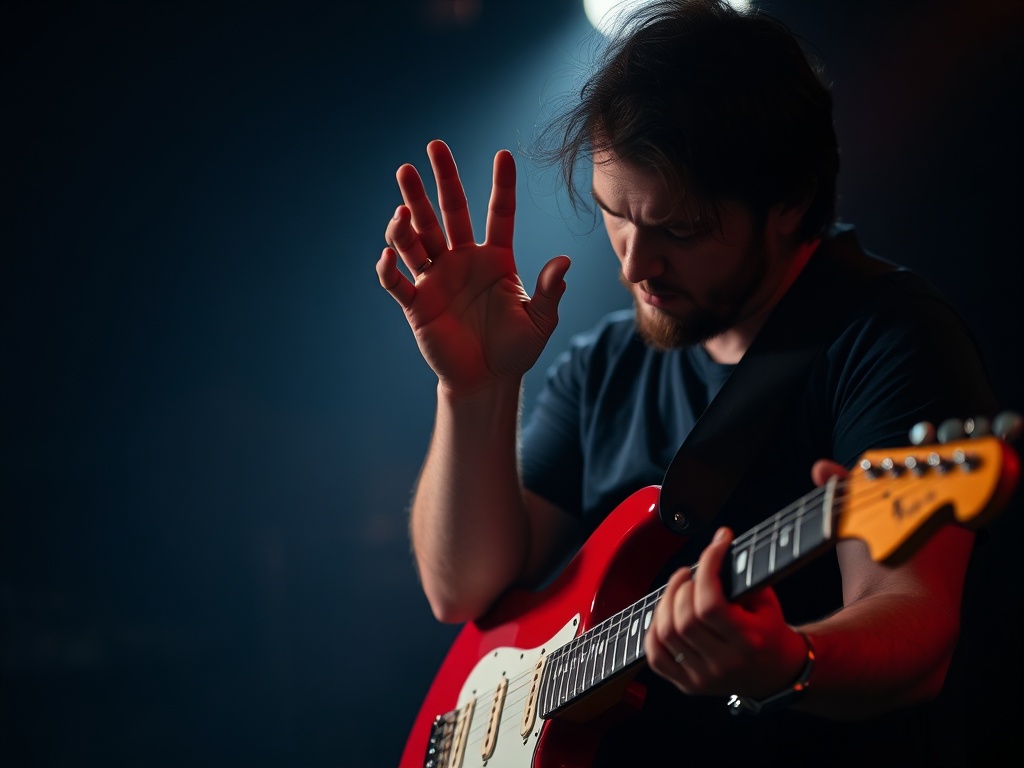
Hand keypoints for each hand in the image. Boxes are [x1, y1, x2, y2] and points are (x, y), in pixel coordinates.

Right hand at [376, 140, 570, 395]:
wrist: (486, 381)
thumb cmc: (515, 350)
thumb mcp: (539, 322)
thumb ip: (550, 292)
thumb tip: (564, 262)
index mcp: (495, 259)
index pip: (498, 214)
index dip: (501, 185)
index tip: (504, 154)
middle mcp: (462, 260)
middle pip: (449, 212)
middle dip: (440, 180)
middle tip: (433, 146)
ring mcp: (437, 279)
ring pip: (418, 239)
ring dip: (407, 219)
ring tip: (402, 202)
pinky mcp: (417, 303)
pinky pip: (398, 282)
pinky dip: (389, 269)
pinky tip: (387, 255)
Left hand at [645, 460, 849, 697]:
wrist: (781, 673)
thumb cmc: (775, 623)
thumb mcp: (778, 585)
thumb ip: (793, 533)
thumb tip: (819, 469)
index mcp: (750, 642)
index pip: (711, 603)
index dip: (707, 565)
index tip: (719, 542)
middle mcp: (725, 665)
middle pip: (684, 617)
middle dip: (684, 583)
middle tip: (694, 568)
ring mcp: (703, 679)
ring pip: (665, 634)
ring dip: (666, 600)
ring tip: (682, 583)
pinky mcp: (687, 685)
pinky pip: (654, 655)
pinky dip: (654, 627)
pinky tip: (667, 609)